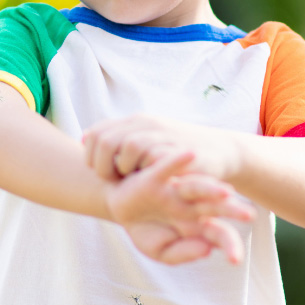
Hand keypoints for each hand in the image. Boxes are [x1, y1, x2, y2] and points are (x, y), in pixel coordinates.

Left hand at [83, 114, 242, 181]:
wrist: (220, 152)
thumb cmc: (178, 154)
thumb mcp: (146, 142)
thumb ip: (117, 140)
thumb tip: (84, 138)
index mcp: (135, 122)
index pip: (96, 133)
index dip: (91, 156)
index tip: (101, 173)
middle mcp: (146, 124)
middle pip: (106, 140)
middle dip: (103, 165)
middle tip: (114, 180)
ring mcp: (163, 135)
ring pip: (128, 147)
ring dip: (125, 168)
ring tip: (133, 180)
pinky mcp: (178, 149)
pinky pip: (153, 157)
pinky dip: (147, 171)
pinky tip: (150, 181)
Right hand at [107, 150, 254, 264]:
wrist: (120, 208)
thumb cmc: (145, 228)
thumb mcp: (160, 249)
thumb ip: (182, 253)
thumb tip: (207, 249)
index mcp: (197, 224)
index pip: (219, 234)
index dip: (229, 245)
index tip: (235, 259)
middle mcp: (190, 204)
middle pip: (214, 207)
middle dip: (231, 211)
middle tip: (249, 215)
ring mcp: (174, 190)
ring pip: (196, 187)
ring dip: (210, 188)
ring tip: (226, 192)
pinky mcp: (154, 178)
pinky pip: (166, 168)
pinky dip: (177, 161)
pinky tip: (190, 154)